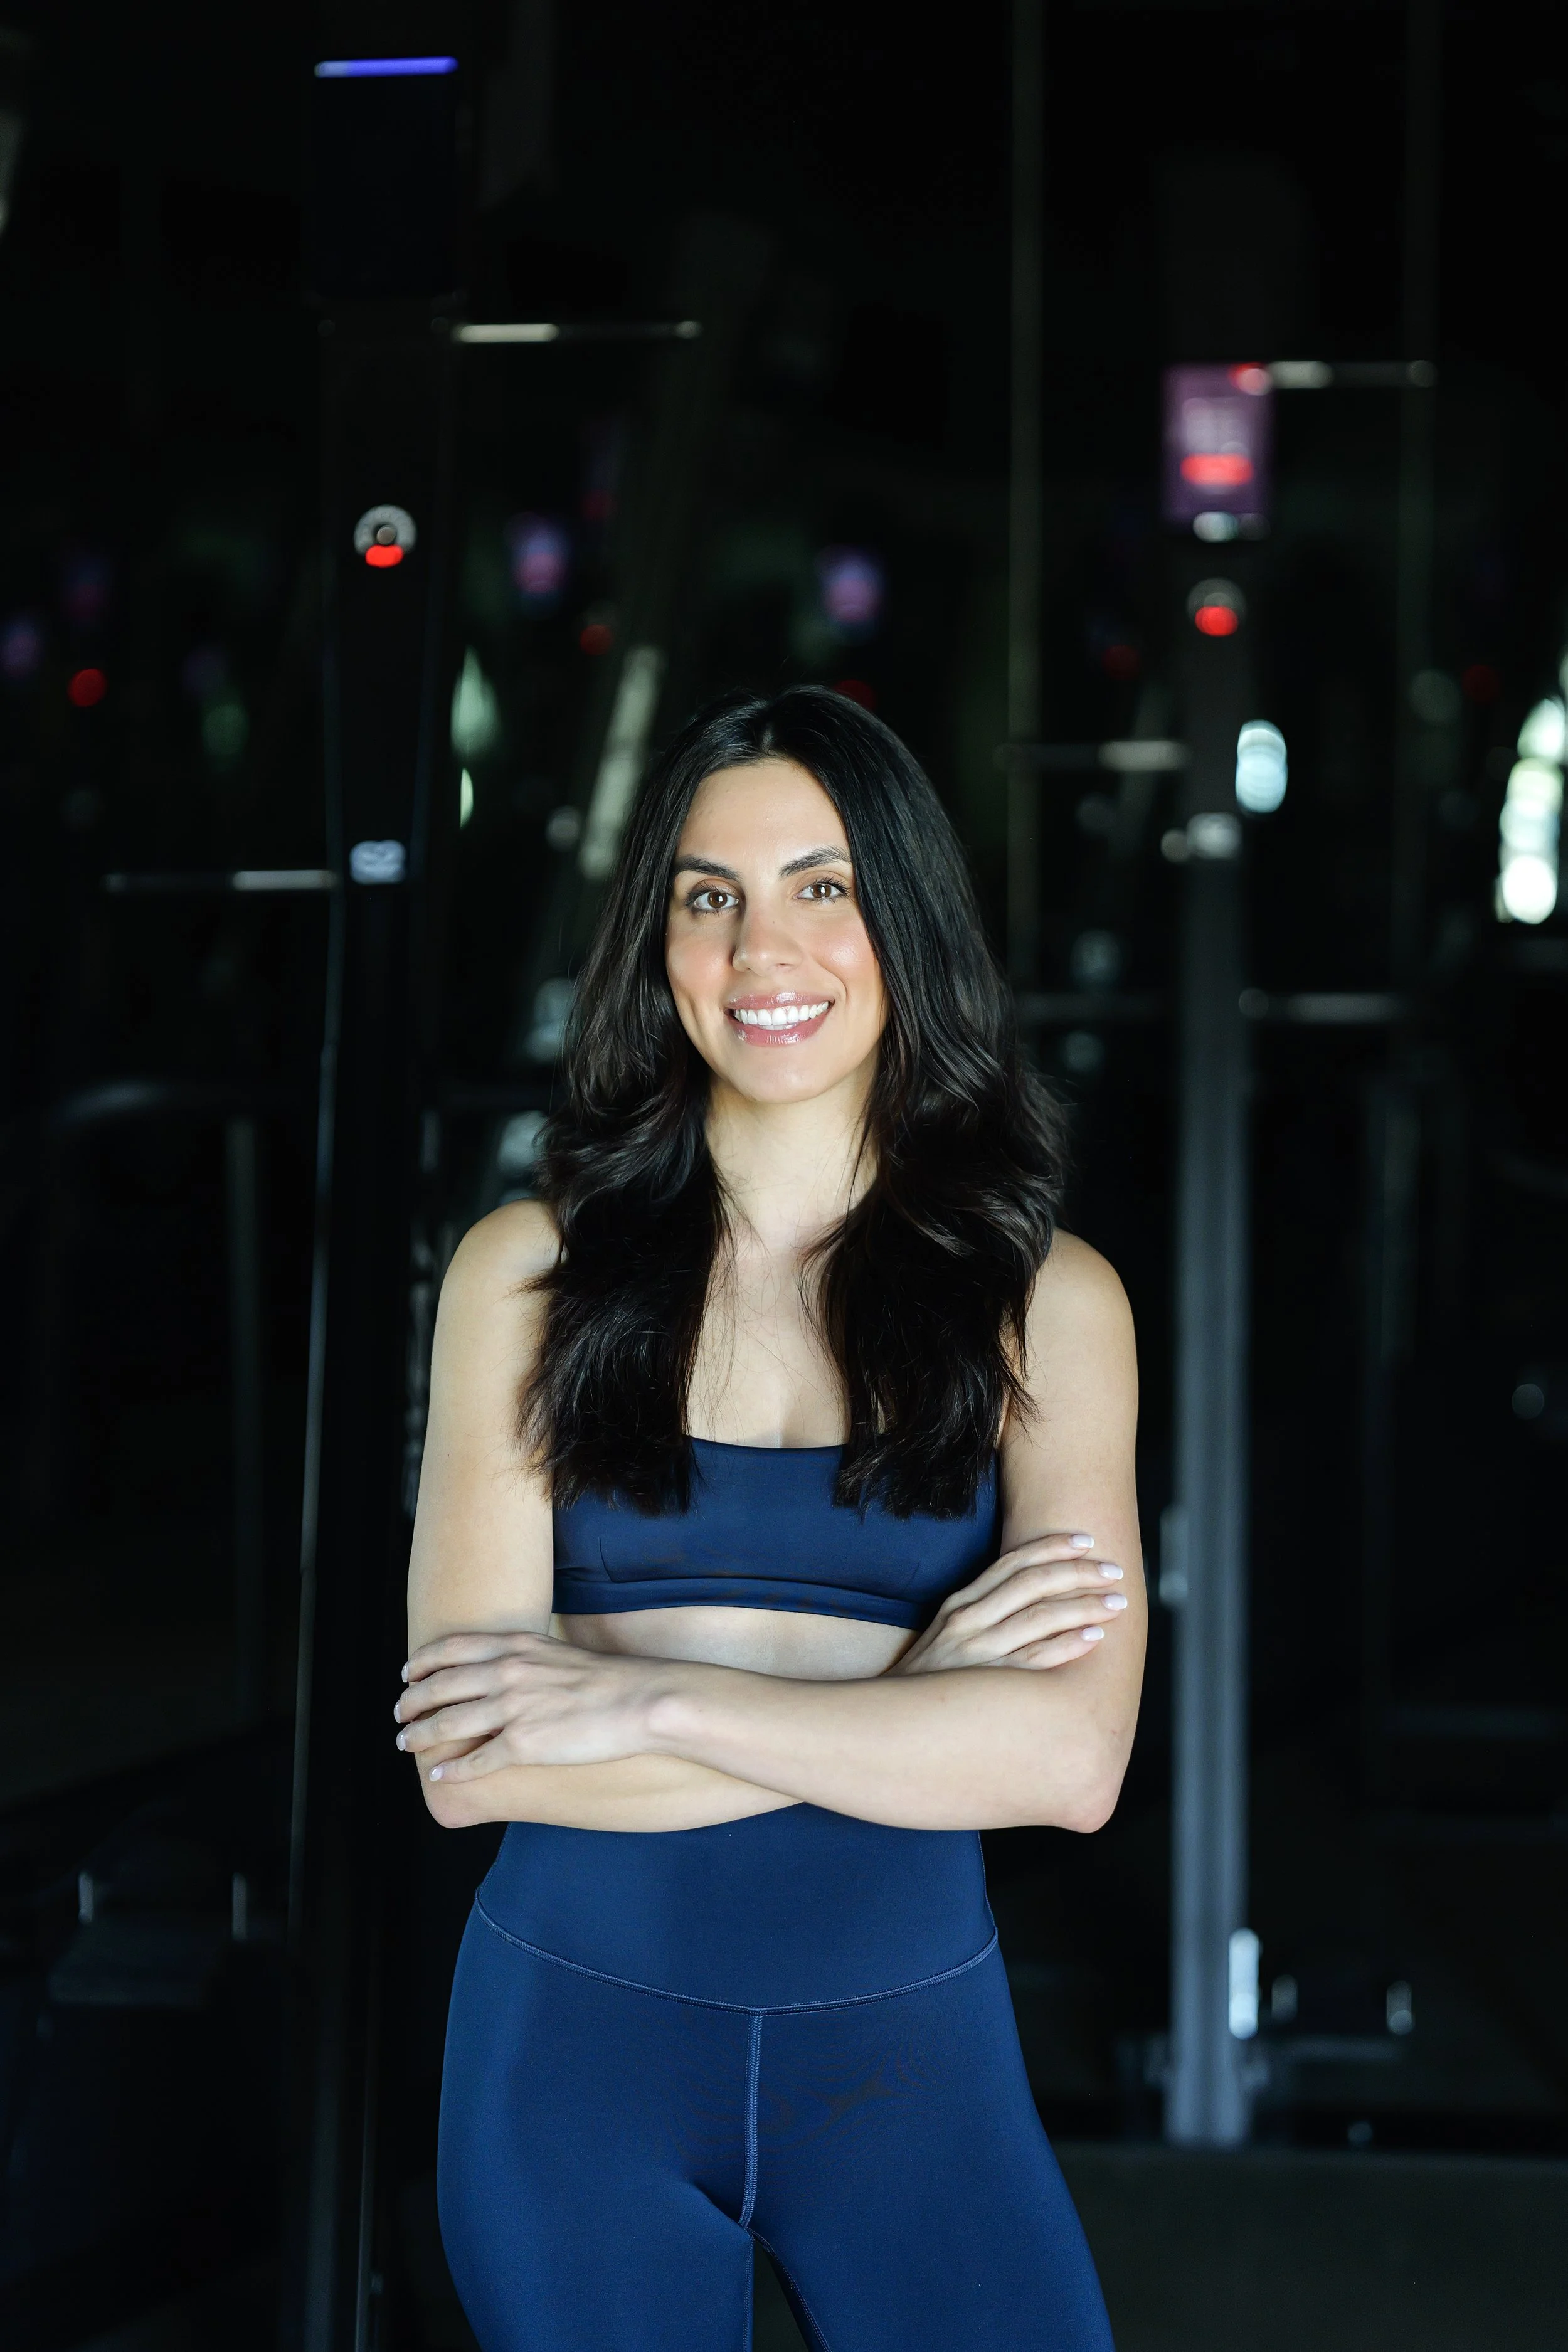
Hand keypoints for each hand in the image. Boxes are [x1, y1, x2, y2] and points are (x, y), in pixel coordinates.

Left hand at [394, 1630, 660, 1782]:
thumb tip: (497, 1668)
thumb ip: (521, 1658)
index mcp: (514, 1647)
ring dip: (419, 1737)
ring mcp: (512, 1709)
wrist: (639, 1701)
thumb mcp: (554, 1653)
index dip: (420, 1663)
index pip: (449, 1649)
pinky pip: (475, 1762)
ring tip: (406, 1744)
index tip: (407, 1674)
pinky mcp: (523, 1745)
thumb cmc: (604, 1679)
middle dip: (411, 1703)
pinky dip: (451, 1770)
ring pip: (446, 1725)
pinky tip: (438, 1775)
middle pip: (438, 1688)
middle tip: (399, 1715)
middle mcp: (505, 1673)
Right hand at [889, 1533, 1128, 1676]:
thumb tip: (1029, 1595)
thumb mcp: (945, 1634)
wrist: (891, 1724)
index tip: (1086, 1540)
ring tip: (1116, 1603)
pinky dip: (1067, 1645)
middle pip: (1033, 1583)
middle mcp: (969, 1622)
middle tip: (1113, 1570)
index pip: (1012, 1563)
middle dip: (1079, 1572)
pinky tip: (1094, 1637)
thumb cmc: (928, 1680)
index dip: (1052, 1547)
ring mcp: (978, 1653)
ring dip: (1084, 1606)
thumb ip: (981, 1612)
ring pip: (1040, 1617)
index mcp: (960, 1604)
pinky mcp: (988, 1685)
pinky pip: (1036, 1660)